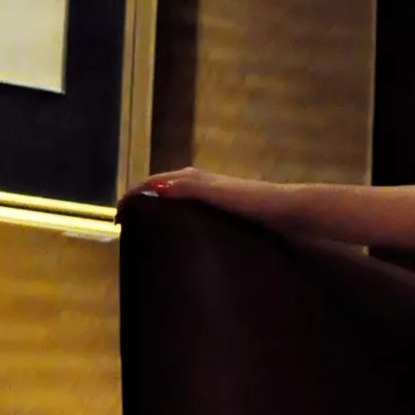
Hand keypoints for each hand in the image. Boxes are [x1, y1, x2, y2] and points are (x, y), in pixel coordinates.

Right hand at [124, 169, 287, 221]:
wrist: (296, 211)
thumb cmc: (260, 202)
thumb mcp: (220, 194)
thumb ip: (191, 188)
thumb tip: (157, 187)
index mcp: (198, 180)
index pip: (157, 182)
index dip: (136, 194)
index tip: (118, 214)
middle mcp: (207, 183)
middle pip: (166, 187)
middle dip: (145, 199)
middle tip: (128, 221)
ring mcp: (220, 196)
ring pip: (182, 198)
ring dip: (163, 207)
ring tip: (150, 228)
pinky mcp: (233, 210)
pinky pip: (199, 210)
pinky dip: (184, 215)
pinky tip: (190, 234)